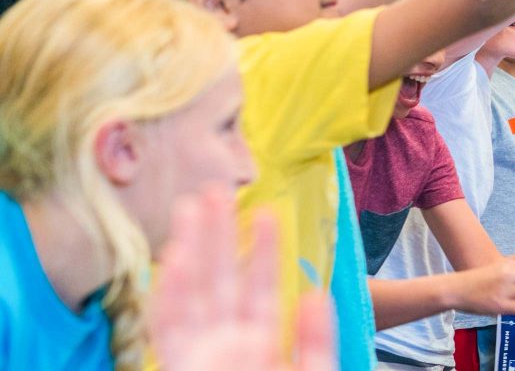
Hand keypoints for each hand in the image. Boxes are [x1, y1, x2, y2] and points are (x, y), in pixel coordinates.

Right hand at [149, 191, 334, 369]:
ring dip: (190, 249)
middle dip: (217, 234)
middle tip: (216, 190)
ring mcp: (200, 353)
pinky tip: (175, 257)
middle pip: (220, 278)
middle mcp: (227, 342)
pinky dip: (171, 295)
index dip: (265, 249)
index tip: (268, 212)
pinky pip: (169, 329)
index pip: (262, 286)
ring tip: (191, 207)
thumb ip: (316, 340)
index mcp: (261, 342)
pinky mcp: (180, 366)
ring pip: (191, 292)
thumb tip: (316, 296)